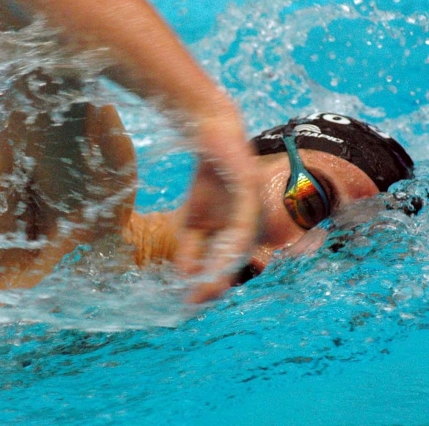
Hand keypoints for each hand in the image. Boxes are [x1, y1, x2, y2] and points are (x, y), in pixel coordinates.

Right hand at [174, 115, 260, 302]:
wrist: (210, 136)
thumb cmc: (207, 180)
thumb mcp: (193, 220)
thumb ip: (191, 247)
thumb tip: (185, 276)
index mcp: (238, 234)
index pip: (226, 264)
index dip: (210, 283)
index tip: (190, 301)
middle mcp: (250, 225)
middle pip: (236, 260)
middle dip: (217, 281)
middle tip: (196, 301)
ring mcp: (253, 207)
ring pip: (242, 244)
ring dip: (224, 267)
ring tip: (207, 286)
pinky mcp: (250, 188)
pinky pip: (244, 218)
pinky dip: (234, 239)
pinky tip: (222, 253)